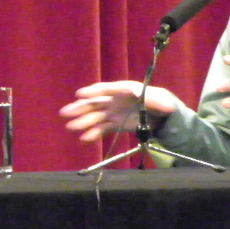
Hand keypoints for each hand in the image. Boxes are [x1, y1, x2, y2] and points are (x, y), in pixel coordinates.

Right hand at [59, 81, 177, 141]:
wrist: (164, 117)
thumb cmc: (162, 103)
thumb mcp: (160, 100)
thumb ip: (153, 99)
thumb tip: (146, 96)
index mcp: (124, 90)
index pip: (105, 89)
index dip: (92, 92)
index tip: (79, 95)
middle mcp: (115, 100)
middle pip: (95, 103)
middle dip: (80, 108)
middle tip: (65, 113)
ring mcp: (114, 113)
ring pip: (95, 117)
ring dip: (82, 121)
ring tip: (70, 127)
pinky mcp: (116, 124)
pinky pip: (102, 128)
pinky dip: (93, 133)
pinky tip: (84, 139)